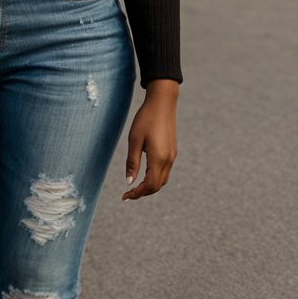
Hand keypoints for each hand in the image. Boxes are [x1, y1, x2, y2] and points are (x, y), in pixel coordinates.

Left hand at [123, 81, 177, 199]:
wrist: (162, 103)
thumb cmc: (145, 119)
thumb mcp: (134, 140)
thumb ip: (132, 163)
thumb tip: (129, 182)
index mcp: (158, 158)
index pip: (149, 185)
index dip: (137, 194)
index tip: (125, 196)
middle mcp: (168, 160)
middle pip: (157, 186)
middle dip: (143, 192)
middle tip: (128, 193)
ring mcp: (172, 156)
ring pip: (162, 180)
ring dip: (149, 186)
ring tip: (135, 186)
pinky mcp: (172, 151)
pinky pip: (165, 171)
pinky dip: (155, 178)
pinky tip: (144, 174)